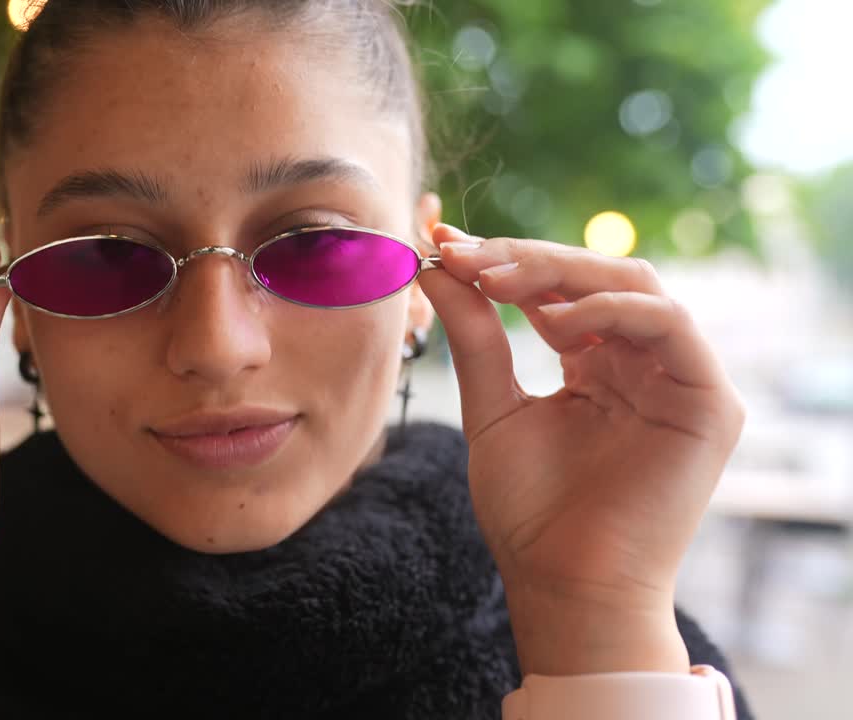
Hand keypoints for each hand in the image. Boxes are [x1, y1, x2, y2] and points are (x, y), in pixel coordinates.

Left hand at [416, 225, 745, 675]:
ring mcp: (678, 380)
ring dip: (563, 272)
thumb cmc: (530, 511)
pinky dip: (613, 309)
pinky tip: (556, 316)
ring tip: (499, 279)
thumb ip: (475, 337)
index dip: (505, 262)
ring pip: (635, 286)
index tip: (445, 248)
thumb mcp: (491, 408)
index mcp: (596, 366)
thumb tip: (438, 267)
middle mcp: (640, 365)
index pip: (559, 291)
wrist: (562, 585)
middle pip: (596, 277)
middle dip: (527, 258)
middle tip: (467, 256)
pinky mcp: (708, 403)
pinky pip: (670, 325)